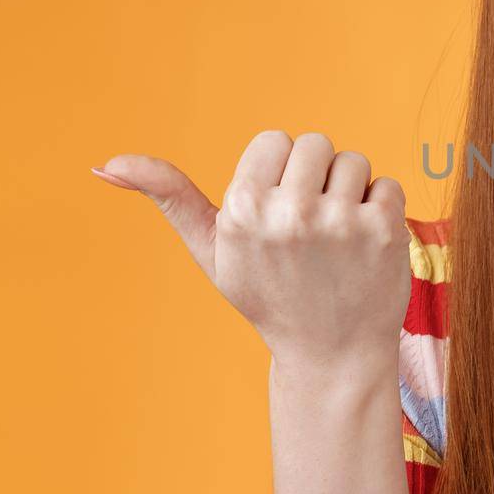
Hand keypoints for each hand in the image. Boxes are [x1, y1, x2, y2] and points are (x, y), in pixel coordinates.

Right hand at [90, 130, 412, 377]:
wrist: (331, 354)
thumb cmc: (269, 295)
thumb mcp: (212, 250)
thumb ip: (168, 197)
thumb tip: (104, 164)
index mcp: (241, 210)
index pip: (273, 140)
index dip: (279, 174)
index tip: (277, 214)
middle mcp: (288, 212)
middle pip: (314, 143)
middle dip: (315, 177)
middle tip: (310, 229)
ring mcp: (340, 222)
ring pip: (353, 161)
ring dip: (350, 193)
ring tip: (337, 240)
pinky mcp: (384, 230)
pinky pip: (388, 184)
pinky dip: (382, 211)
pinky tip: (366, 249)